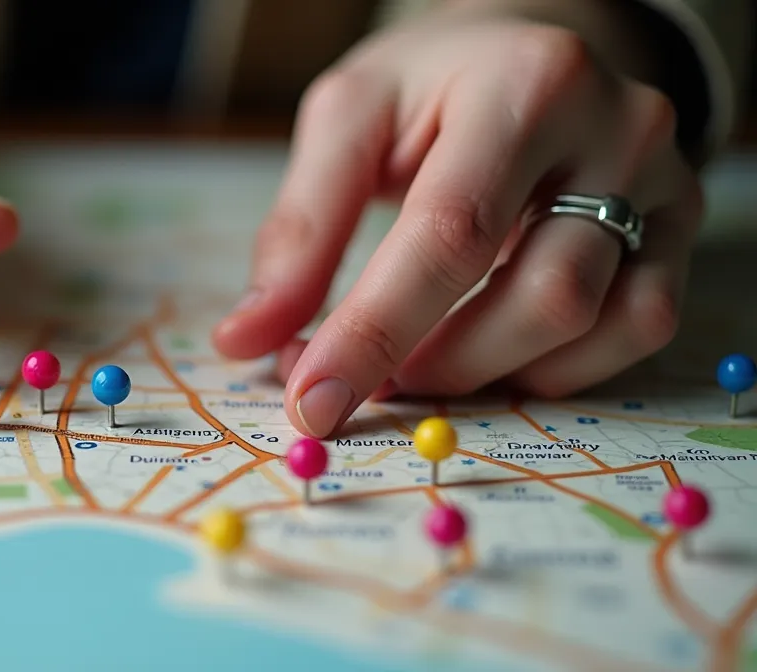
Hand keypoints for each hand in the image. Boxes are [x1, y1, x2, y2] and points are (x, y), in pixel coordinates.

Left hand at [212, 7, 701, 437]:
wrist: (532, 52)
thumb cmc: (431, 88)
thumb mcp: (349, 120)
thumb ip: (301, 229)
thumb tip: (249, 339)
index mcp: (525, 85)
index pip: (449, 235)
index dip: (375, 332)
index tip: (311, 402)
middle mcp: (619, 130)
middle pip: (539, 295)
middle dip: (436, 363)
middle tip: (365, 382)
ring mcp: (665, 184)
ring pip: (590, 324)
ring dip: (487, 373)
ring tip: (418, 364)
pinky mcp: (681, 230)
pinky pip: (637, 331)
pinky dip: (554, 368)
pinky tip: (495, 351)